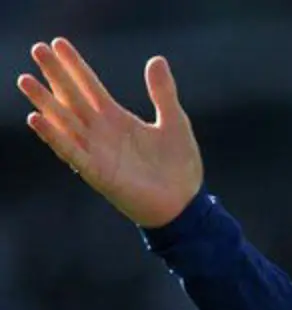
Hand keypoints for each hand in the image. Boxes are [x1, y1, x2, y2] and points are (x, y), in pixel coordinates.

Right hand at [17, 38, 202, 227]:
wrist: (185, 204)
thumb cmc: (179, 166)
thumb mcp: (174, 121)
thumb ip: (163, 93)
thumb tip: (156, 59)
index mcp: (116, 119)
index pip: (89, 86)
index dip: (74, 65)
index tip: (57, 42)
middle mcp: (100, 132)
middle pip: (71, 98)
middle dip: (54, 75)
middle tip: (36, 48)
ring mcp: (96, 151)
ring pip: (64, 122)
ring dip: (44, 102)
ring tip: (26, 80)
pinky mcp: (97, 172)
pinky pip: (71, 151)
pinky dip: (54, 136)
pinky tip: (37, 118)